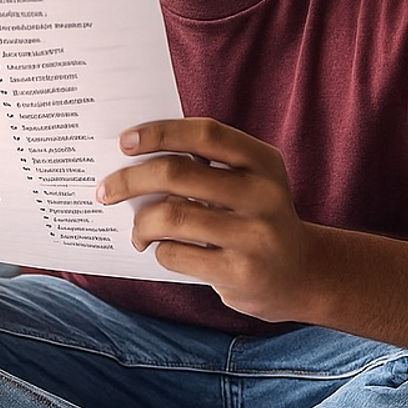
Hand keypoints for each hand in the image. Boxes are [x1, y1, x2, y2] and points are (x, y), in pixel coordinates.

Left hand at [96, 118, 317, 321]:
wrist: (301, 275)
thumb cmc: (256, 219)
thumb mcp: (249, 183)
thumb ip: (206, 167)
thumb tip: (133, 161)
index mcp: (263, 162)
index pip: (206, 134)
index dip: (160, 132)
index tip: (125, 141)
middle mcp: (263, 194)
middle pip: (177, 174)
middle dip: (130, 180)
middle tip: (106, 190)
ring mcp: (254, 235)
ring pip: (170, 217)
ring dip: (140, 223)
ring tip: (136, 232)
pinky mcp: (240, 272)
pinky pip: (176, 254)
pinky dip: (158, 250)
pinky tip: (162, 251)